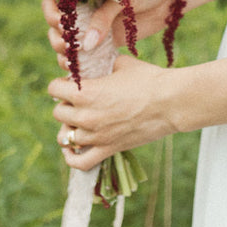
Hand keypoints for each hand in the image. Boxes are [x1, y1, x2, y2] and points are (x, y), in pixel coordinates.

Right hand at [41, 0, 175, 65]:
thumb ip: (103, 18)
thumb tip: (87, 45)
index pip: (57, 4)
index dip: (52, 14)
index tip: (61, 22)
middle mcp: (85, 11)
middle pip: (58, 28)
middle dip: (57, 38)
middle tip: (68, 46)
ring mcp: (96, 29)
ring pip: (69, 45)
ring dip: (64, 54)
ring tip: (71, 62)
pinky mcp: (108, 43)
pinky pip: (89, 56)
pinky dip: (81, 65)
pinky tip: (79, 72)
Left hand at [50, 56, 174, 169]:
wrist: (171, 102)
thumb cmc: (149, 79)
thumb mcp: (122, 64)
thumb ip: (104, 65)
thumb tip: (100, 65)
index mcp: (86, 92)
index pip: (54, 89)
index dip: (62, 84)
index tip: (72, 83)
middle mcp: (86, 115)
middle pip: (58, 113)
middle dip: (66, 105)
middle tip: (80, 101)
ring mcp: (96, 136)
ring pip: (65, 137)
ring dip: (69, 128)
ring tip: (79, 122)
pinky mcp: (108, 149)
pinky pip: (79, 162)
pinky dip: (71, 157)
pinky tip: (72, 149)